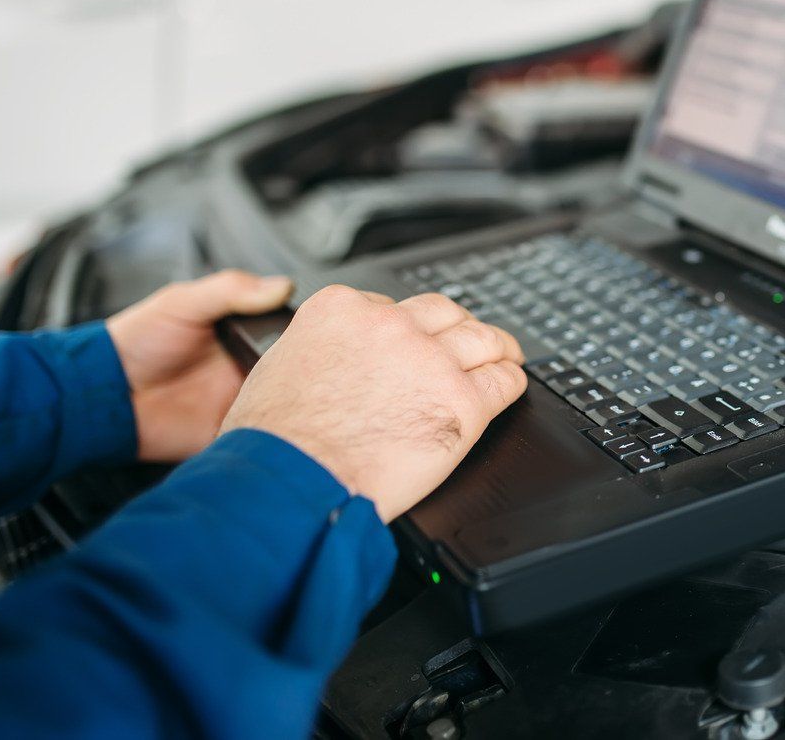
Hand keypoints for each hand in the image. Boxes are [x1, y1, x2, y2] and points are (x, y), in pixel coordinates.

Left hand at [107, 270, 294, 462]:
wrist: (101, 395)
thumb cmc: (135, 343)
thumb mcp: (182, 302)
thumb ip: (230, 290)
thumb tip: (282, 286)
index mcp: (241, 334)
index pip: (290, 333)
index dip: (308, 333)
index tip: (321, 332)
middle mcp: (246, 368)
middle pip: (294, 370)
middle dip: (307, 371)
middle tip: (309, 369)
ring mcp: (239, 402)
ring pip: (284, 404)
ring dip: (293, 403)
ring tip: (297, 397)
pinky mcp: (227, 431)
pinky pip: (259, 436)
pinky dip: (270, 434)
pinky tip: (274, 423)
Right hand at [219, 286, 526, 520]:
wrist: (290, 480)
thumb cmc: (274, 441)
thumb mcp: (280, 366)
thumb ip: (319, 349)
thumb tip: (333, 360)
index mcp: (342, 309)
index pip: (393, 303)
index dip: (407, 328)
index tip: (414, 342)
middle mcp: (390, 325)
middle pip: (443, 313)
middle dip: (456, 328)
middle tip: (467, 342)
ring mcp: (430, 360)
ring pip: (482, 338)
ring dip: (496, 347)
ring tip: (504, 355)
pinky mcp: (461, 402)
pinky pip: (503, 382)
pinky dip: (510, 381)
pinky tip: (510, 384)